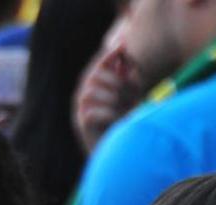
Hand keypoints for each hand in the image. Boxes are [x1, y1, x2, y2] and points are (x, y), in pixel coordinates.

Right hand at [73, 20, 141, 152]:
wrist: (117, 146)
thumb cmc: (125, 119)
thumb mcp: (131, 93)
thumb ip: (127, 76)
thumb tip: (126, 52)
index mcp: (94, 86)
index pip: (97, 66)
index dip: (108, 55)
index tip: (122, 46)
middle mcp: (83, 97)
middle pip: (92, 77)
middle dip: (116, 79)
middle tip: (135, 88)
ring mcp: (80, 110)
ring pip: (89, 93)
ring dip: (112, 96)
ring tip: (128, 105)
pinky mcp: (82, 125)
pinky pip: (91, 112)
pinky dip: (108, 112)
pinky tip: (120, 116)